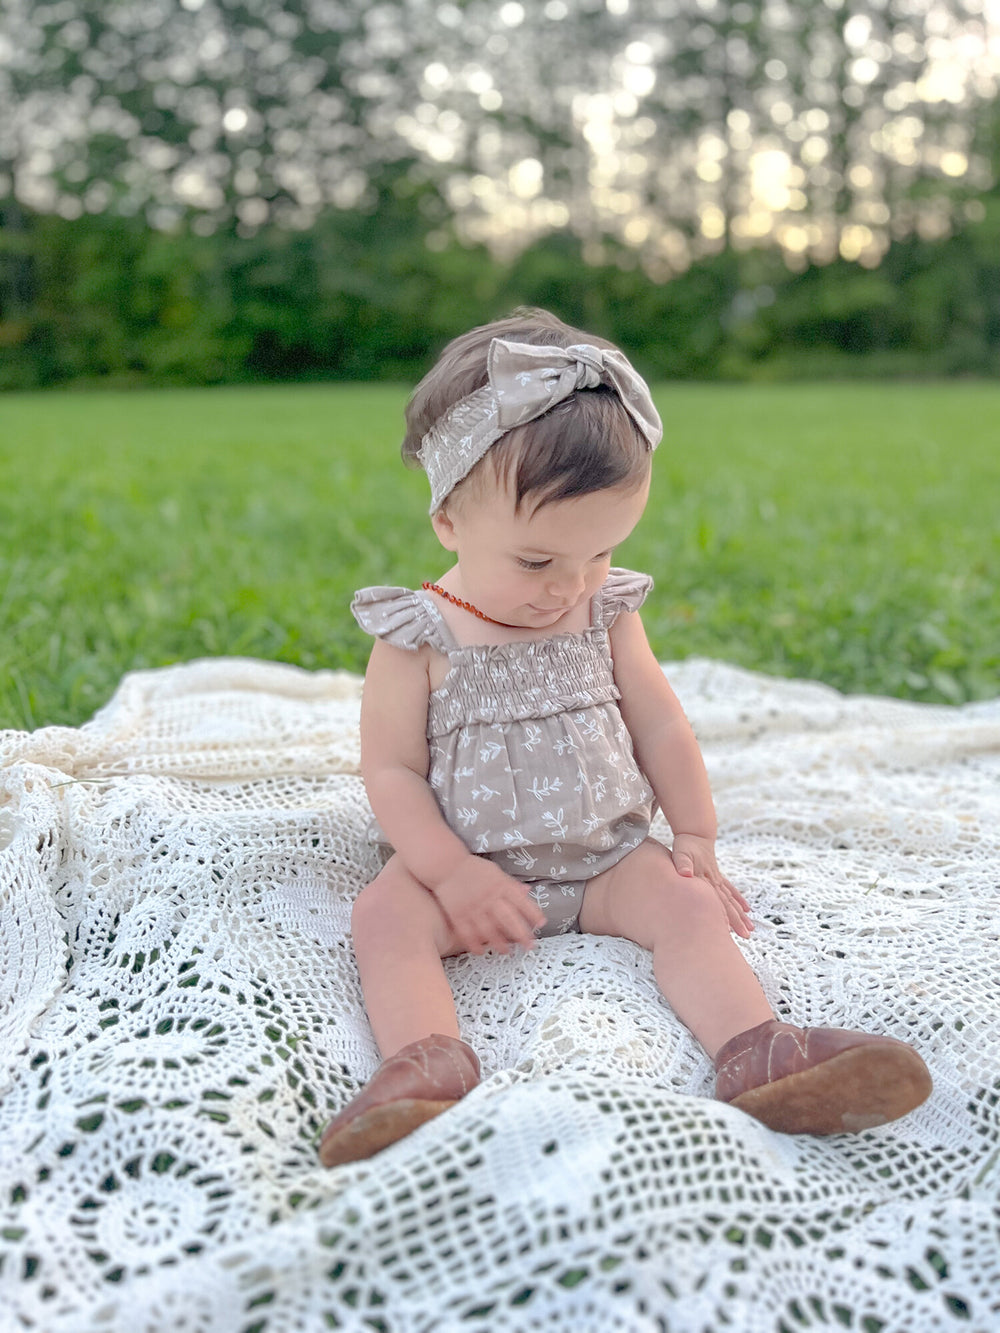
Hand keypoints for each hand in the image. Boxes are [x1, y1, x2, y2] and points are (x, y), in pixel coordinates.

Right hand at [431, 856, 546, 955]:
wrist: (446, 865)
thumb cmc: (473, 868)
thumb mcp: (496, 872)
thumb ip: (511, 884)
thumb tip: (528, 891)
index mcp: (501, 886)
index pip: (522, 902)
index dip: (533, 914)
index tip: (541, 925)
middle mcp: (489, 898)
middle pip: (509, 920)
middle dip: (521, 935)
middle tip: (529, 946)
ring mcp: (473, 908)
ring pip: (489, 931)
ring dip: (499, 944)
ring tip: (506, 951)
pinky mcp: (458, 915)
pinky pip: (468, 934)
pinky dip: (475, 945)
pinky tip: (481, 951)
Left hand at [671, 832, 753, 939]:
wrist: (694, 831)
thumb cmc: (685, 844)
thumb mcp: (681, 852)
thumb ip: (683, 863)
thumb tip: (685, 874)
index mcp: (706, 879)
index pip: (718, 902)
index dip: (727, 917)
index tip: (734, 932)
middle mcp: (715, 881)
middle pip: (728, 903)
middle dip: (738, 920)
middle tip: (747, 936)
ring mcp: (717, 878)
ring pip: (731, 899)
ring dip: (741, 913)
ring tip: (751, 927)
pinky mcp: (717, 875)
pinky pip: (730, 890)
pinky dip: (738, 899)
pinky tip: (747, 909)